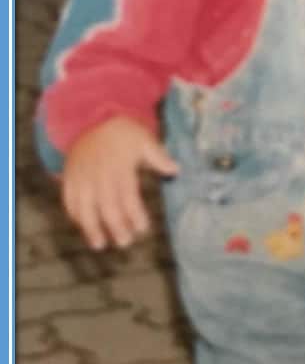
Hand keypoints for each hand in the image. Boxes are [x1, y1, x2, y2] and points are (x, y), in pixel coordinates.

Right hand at [62, 115, 178, 250]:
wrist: (93, 118)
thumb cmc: (123, 132)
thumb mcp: (144, 139)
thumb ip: (158, 157)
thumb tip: (176, 170)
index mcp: (120, 167)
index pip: (128, 196)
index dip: (135, 215)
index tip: (143, 228)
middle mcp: (99, 174)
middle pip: (107, 206)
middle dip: (116, 227)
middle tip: (125, 242)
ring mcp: (82, 177)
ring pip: (85, 207)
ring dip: (91, 228)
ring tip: (100, 245)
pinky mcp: (70, 177)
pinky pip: (69, 200)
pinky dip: (75, 215)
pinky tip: (84, 227)